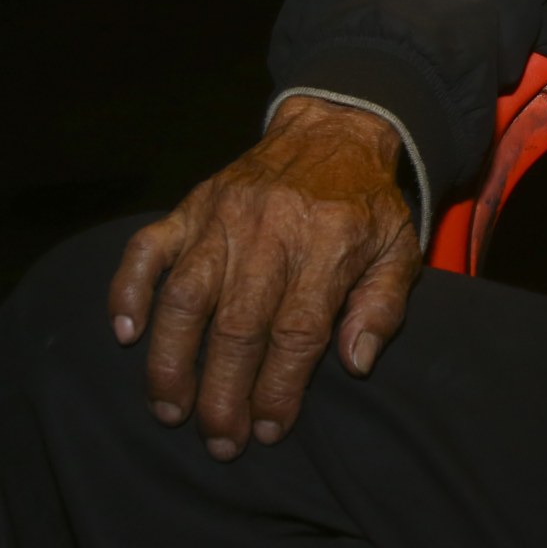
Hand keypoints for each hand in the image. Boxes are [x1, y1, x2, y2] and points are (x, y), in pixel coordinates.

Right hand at [106, 96, 421, 460]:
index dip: (279, 388)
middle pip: (238, 325)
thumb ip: (383, 305)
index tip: (268, 431)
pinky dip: (128, 290)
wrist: (334, 129)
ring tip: (170, 409)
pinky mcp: (192, 205)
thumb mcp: (399, 248)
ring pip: (186, 296)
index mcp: (330, 244)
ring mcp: (224, 217)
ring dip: (172, 359)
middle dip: (223, 392)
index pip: (297, 331)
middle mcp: (272, 231)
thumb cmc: (367, 203)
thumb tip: (356, 363)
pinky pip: (148, 248)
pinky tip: (125, 335)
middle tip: (218, 440)